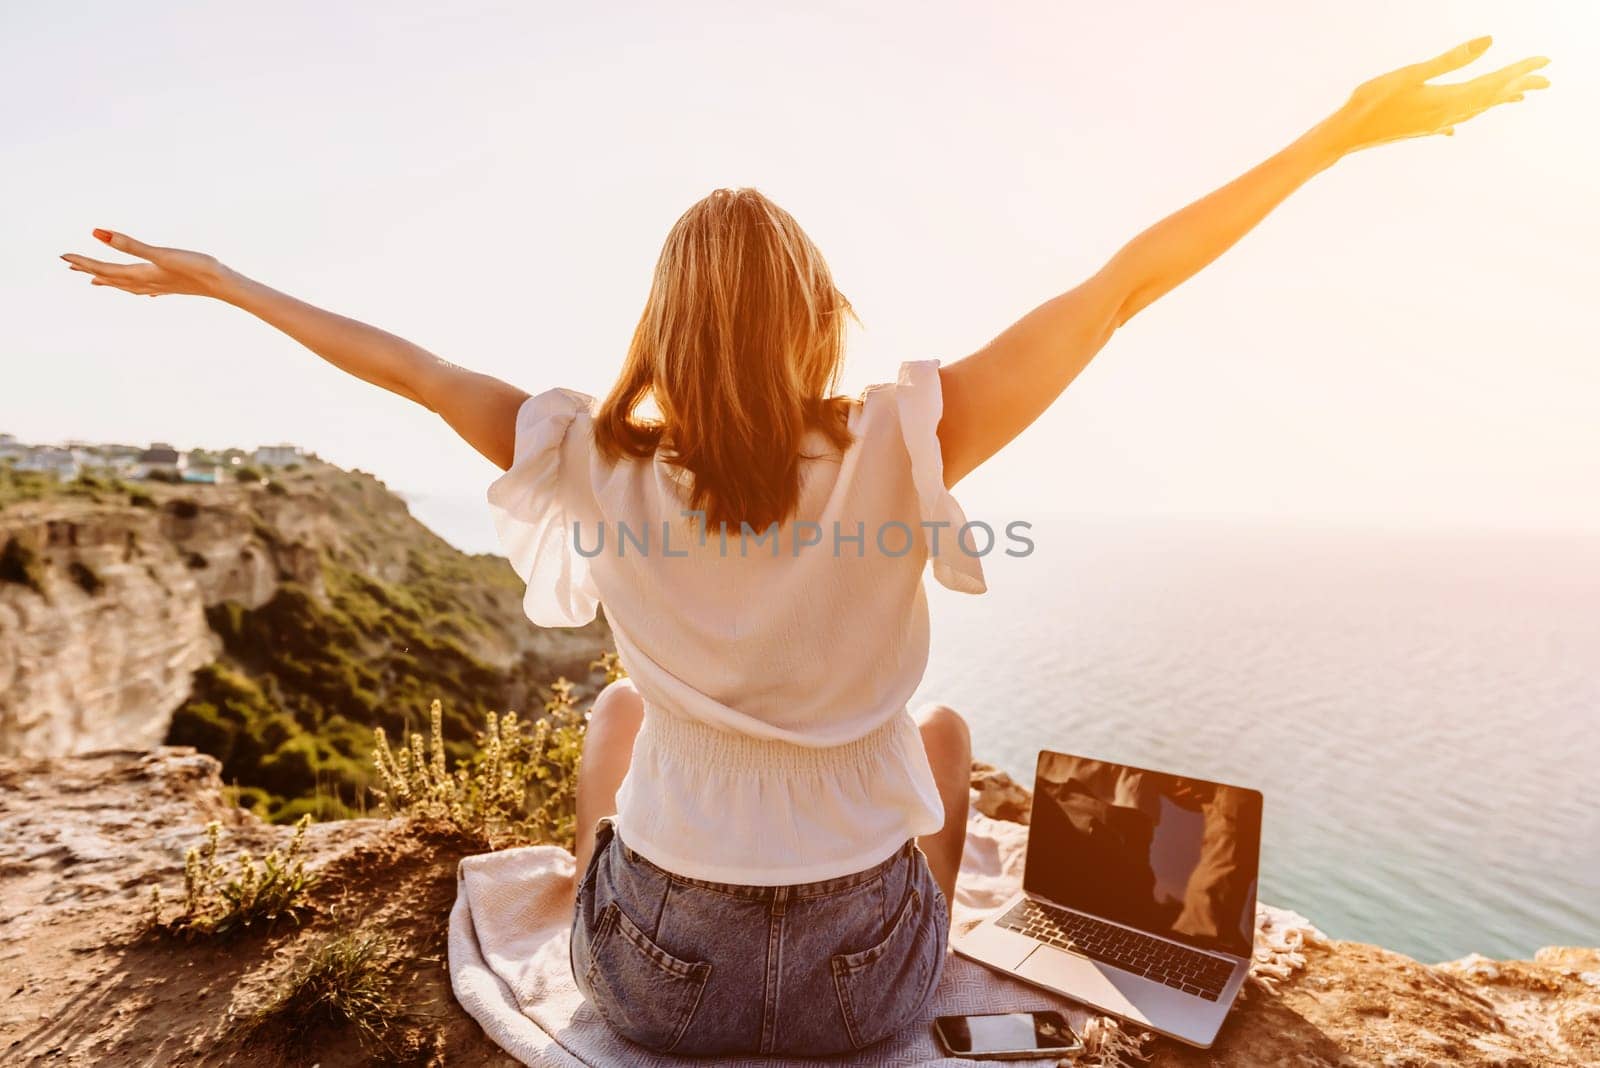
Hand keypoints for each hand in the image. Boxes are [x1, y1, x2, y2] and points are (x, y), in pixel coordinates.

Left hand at [60, 229, 232, 298]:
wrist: (225, 286)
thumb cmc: (196, 268)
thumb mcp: (161, 253)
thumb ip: (129, 244)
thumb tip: (97, 233)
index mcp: (140, 273)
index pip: (103, 269)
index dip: (82, 261)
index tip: (63, 256)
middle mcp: (146, 282)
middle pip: (110, 278)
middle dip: (90, 270)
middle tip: (71, 265)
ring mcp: (159, 286)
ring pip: (127, 285)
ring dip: (109, 281)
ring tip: (96, 281)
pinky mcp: (171, 286)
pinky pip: (146, 289)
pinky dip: (136, 288)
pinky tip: (144, 291)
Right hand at [1324, 36, 1548, 154]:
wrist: (1346, 134)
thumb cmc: (1373, 100)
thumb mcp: (1412, 73)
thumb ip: (1451, 59)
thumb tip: (1489, 41)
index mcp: (1449, 98)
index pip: (1495, 82)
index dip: (1522, 71)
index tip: (1545, 61)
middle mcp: (1448, 114)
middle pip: (1492, 99)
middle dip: (1520, 87)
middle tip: (1546, 80)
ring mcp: (1434, 124)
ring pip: (1476, 111)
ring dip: (1498, 102)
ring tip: (1517, 97)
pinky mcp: (1421, 128)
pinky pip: (1453, 122)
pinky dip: (1466, 117)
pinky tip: (1458, 126)